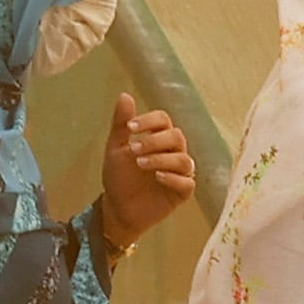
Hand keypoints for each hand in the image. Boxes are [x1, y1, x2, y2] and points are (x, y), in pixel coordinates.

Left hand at [100, 93, 195, 249]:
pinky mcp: (182, 193)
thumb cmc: (119, 178)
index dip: (149, 121)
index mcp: (159, 139)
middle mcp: (173, 153)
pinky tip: (157, 177)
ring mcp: (180, 173)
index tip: (130, 128)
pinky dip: (172, 178)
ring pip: (183, 159)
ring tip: (140, 164)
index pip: (164, 120)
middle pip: (177, 137)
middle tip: (134, 149)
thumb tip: (125, 95)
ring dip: (161, 158)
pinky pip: (187, 183)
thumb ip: (121, 124)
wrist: (117, 208)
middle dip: (155, 141)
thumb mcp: (115, 149)